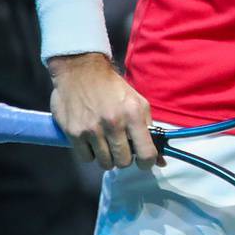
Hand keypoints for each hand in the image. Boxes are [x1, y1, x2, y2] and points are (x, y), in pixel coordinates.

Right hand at [49, 53, 159, 169]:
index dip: (147, 163)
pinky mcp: (73, 133)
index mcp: (133, 115)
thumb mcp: (138, 103)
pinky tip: (91, 143)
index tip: (144, 162)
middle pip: (123, 162)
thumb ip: (149, 129)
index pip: (146, 152)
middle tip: (120, 148)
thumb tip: (160, 160)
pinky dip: (90, 154)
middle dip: (124, 158)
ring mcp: (92, 129)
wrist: (80, 71)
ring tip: (105, 144)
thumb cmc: (113, 88)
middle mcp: (114, 123)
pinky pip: (86, 158)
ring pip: (105, 163)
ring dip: (107, 158)